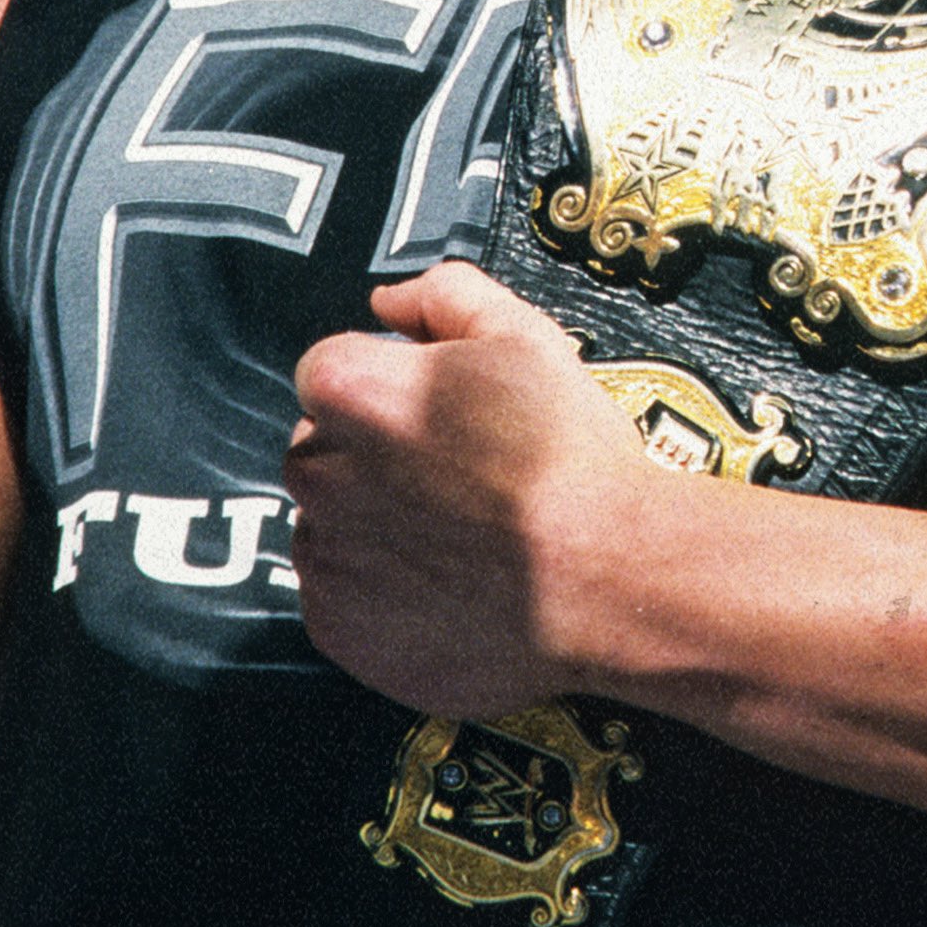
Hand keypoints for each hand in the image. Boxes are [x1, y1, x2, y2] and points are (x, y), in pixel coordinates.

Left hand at [285, 262, 654, 720]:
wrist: (607, 577)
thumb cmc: (566, 451)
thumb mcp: (521, 333)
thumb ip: (443, 294)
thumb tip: (388, 304)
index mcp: (350, 390)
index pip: (331, 369)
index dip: (387, 382)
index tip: (438, 409)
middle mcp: (319, 475)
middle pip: (323, 447)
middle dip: (371, 451)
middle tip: (456, 470)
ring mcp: (327, 560)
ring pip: (330, 523)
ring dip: (372, 521)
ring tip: (458, 532)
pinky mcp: (340, 632)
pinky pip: (342, 596)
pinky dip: (379, 591)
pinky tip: (446, 583)